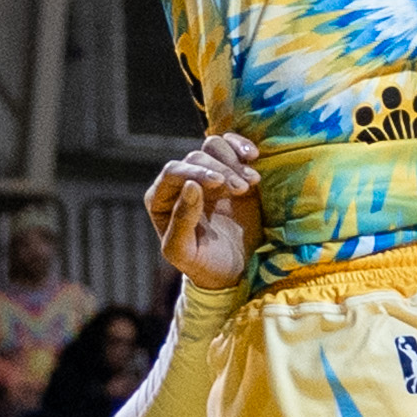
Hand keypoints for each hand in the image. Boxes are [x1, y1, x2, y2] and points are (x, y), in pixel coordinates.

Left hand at [146, 135, 261, 291]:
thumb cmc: (204, 264)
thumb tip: (191, 185)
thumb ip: (181, 221)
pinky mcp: (231, 171)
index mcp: (161, 199)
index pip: (173, 171)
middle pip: (197, 157)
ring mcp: (208, 174)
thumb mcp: (184, 252)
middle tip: (242, 190)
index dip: (196, 172)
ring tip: (252, 182)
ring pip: (214, 147)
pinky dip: (242, 147)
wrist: (236, 270)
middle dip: (222, 170)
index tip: (219, 182)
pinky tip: (255, 156)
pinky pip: (232, 146)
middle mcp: (182, 181)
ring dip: (234, 161)